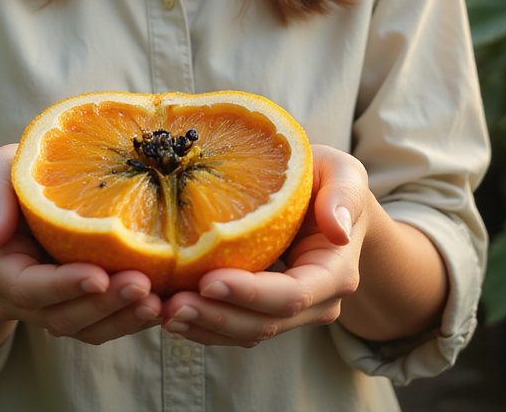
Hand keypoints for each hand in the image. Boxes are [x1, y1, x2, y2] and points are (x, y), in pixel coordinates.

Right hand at [0, 144, 162, 344]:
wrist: (33, 193)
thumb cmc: (17, 175)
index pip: (27, 288)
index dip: (63, 286)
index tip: (99, 275)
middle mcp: (21, 299)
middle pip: (60, 316)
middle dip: (103, 304)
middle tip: (142, 285)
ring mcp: (52, 307)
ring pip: (86, 328)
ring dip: (123, 318)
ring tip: (158, 303)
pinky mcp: (82, 306)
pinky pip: (105, 323)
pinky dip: (131, 318)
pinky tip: (162, 305)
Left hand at [160, 144, 370, 346]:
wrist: (326, 199)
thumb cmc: (329, 179)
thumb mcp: (343, 172)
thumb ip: (343, 196)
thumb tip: (337, 230)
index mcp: (335, 272)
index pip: (292, 295)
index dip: (250, 294)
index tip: (208, 280)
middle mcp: (316, 303)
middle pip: (264, 324)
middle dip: (216, 317)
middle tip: (172, 305)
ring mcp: (289, 312)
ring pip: (244, 333)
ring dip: (202, 327)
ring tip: (162, 311)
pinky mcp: (262, 309)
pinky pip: (232, 327)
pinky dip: (201, 323)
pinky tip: (167, 311)